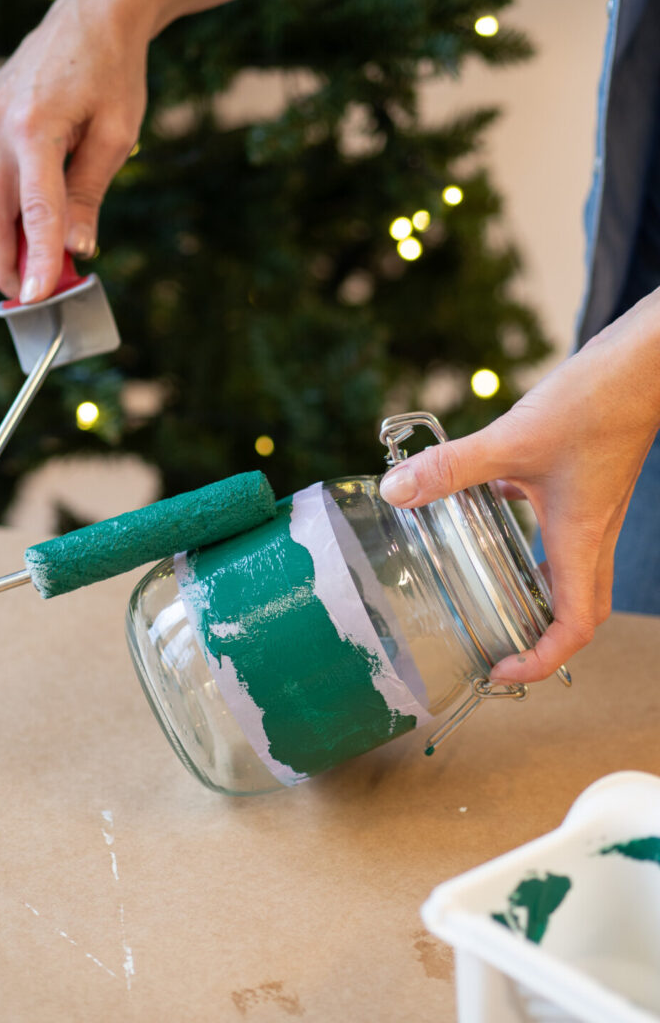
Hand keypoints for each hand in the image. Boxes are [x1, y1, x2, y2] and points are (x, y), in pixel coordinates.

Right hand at [0, 0, 153, 301]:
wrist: (88, 22)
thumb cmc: (111, 77)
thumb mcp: (116, 138)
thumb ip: (90, 195)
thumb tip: (77, 249)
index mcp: (35, 127)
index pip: (36, 212)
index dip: (38, 262)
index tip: (38, 298)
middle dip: (9, 265)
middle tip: (31, 296)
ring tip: (25, 264)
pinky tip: (3, 226)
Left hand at [379, 287, 659, 683]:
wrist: (646, 364)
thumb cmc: (596, 404)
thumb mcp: (511, 440)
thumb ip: (451, 469)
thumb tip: (397, 491)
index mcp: (578, 542)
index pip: (572, 628)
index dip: (539, 661)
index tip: (499, 668)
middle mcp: (590, 535)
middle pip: (579, 610)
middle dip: (543, 637)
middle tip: (499, 642)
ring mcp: (592, 510)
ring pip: (571, 570)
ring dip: (536, 589)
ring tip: (490, 589)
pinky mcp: (585, 482)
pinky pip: (559, 525)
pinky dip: (528, 531)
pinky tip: (490, 504)